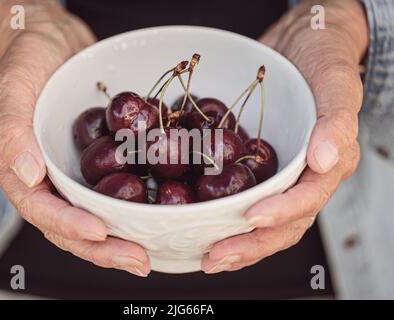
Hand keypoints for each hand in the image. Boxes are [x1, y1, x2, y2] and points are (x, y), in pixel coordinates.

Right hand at [0, 0, 149, 276]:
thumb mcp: (12, 85)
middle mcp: (41, 179)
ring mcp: (68, 175)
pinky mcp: (92, 166)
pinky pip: (107, 195)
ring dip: (117, 241)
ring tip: (146, 256)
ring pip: (90, 217)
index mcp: (14, 167)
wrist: (57, 42)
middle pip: (67, 226)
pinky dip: (125, 213)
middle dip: (101, 248)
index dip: (68, 225)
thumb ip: (11, 129)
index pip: (39, 208)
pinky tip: (149, 222)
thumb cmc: (29, 58)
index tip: (100, 232)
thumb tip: (27, 176)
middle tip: (138, 261)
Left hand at [202, 0, 367, 272]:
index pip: (307, 199)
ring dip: (236, 244)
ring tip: (207, 257)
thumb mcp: (335, 81)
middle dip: (251, 245)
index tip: (251, 218)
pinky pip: (243, 200)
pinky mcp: (256, 169)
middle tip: (216, 256)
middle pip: (283, 225)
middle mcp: (303, 178)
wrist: (299, 44)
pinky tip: (203, 229)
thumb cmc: (323, 59)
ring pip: (262, 223)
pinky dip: (226, 221)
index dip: (281, 212)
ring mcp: (278, 176)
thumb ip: (336, 121)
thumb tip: (324, 159)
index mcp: (329, 164)